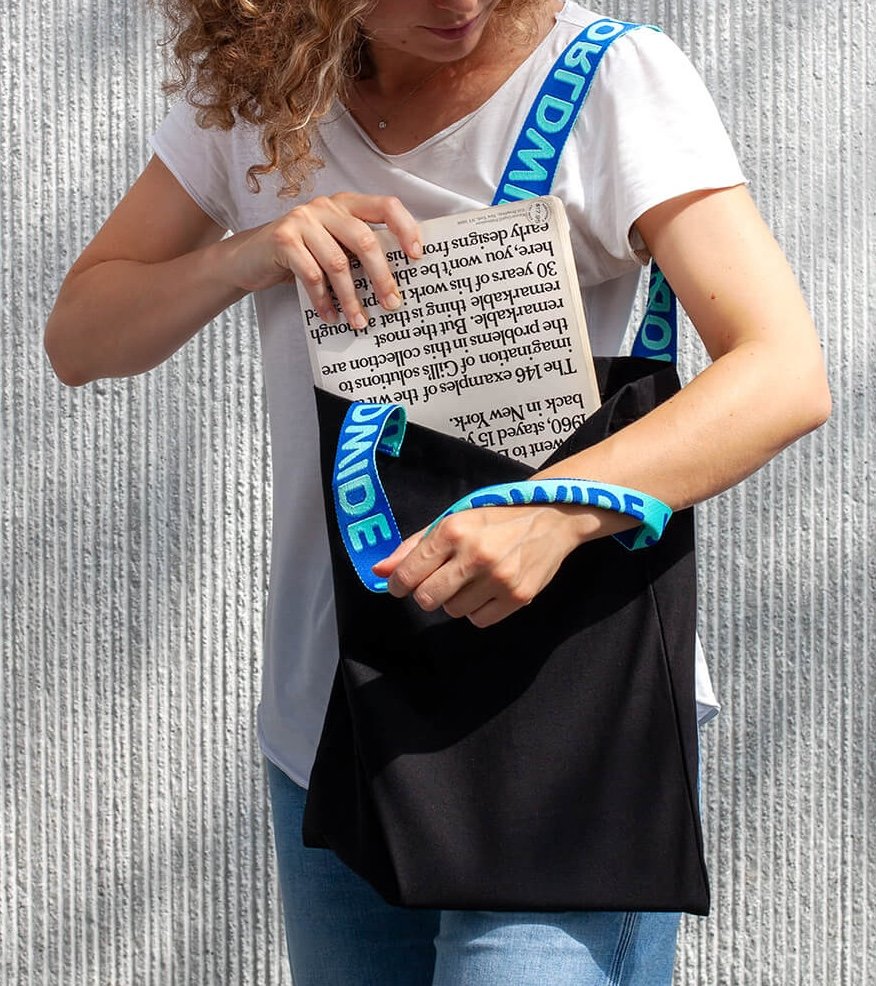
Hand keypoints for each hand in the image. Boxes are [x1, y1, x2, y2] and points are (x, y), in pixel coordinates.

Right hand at [223, 192, 421, 323]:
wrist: (249, 258)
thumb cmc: (302, 256)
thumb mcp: (333, 247)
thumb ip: (358, 252)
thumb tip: (396, 284)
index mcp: (346, 204)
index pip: (386, 206)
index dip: (406, 228)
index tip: (417, 257)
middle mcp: (326, 206)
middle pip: (364, 240)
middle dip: (381, 277)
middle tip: (392, 305)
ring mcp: (303, 219)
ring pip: (338, 263)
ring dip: (351, 298)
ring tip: (359, 321)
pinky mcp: (283, 239)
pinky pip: (312, 275)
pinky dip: (323, 301)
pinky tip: (330, 317)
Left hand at [372, 504, 585, 628]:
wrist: (550, 518)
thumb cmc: (495, 517)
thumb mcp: (453, 520)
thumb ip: (415, 546)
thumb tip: (380, 571)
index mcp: (454, 530)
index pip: (408, 573)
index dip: (399, 584)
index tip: (402, 585)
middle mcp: (475, 554)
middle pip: (427, 598)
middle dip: (426, 593)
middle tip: (438, 581)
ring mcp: (498, 577)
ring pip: (453, 611)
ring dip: (455, 600)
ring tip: (471, 579)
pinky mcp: (518, 596)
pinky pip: (479, 620)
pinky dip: (478, 610)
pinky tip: (488, 589)